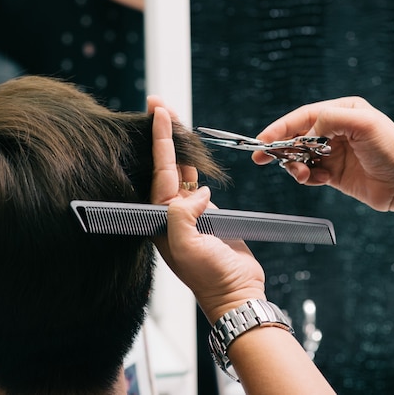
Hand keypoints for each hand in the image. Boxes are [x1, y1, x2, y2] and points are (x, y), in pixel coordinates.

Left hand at [148, 96, 265, 322]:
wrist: (236, 291)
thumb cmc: (210, 276)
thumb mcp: (188, 248)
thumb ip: (182, 216)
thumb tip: (195, 193)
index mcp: (160, 218)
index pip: (158, 171)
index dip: (159, 140)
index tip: (157, 112)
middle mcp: (170, 212)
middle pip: (165, 164)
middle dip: (163, 134)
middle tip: (157, 103)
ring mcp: (189, 212)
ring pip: (181, 170)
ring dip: (178, 146)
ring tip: (171, 118)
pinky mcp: (207, 214)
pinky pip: (197, 183)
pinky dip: (194, 165)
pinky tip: (190, 152)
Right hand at [252, 96, 393, 212]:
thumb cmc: (392, 151)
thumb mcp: (363, 124)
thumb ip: (330, 119)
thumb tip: (305, 130)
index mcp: (343, 111)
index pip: (303, 116)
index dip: (280, 127)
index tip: (262, 140)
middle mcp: (336, 130)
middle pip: (297, 136)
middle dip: (281, 148)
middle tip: (261, 158)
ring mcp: (334, 152)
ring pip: (300, 156)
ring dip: (295, 166)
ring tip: (302, 175)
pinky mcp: (334, 173)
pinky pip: (310, 173)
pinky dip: (308, 178)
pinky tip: (318, 181)